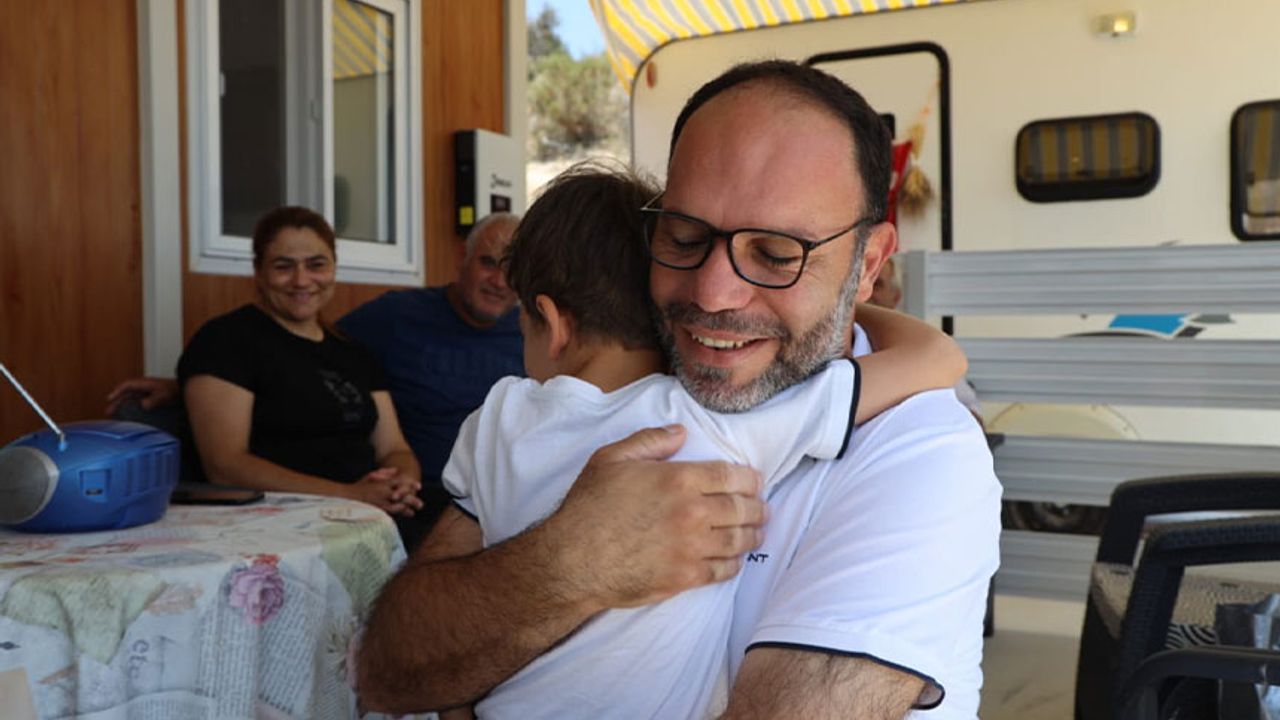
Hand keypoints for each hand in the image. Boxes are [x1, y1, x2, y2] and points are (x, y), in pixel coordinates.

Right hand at [105, 377, 178, 414]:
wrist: (182, 391)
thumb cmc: (173, 390)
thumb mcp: (163, 395)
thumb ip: (153, 400)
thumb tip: (142, 405)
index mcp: (144, 383)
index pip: (127, 385)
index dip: (117, 391)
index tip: (110, 398)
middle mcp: (142, 387)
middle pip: (126, 394)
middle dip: (116, 402)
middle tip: (108, 412)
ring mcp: (145, 393)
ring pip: (130, 399)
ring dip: (122, 406)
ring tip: (114, 415)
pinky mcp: (148, 399)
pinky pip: (136, 403)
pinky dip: (130, 408)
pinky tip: (128, 416)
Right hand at [348, 467, 423, 516]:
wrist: (344, 497)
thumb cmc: (358, 487)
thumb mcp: (370, 477)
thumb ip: (384, 473)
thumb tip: (395, 470)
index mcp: (381, 483)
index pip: (398, 482)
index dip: (410, 484)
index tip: (419, 486)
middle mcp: (381, 493)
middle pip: (401, 496)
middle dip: (412, 500)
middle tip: (421, 504)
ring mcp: (379, 504)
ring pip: (396, 506)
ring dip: (406, 509)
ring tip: (413, 513)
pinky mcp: (375, 512)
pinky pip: (388, 514)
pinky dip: (396, 515)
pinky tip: (402, 517)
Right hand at [546, 425, 766, 609]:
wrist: (573, 560)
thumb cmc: (589, 506)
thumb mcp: (611, 459)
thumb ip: (650, 441)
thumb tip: (681, 432)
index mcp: (679, 479)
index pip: (732, 476)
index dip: (750, 478)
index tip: (755, 481)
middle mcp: (692, 512)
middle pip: (741, 508)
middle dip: (757, 507)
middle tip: (762, 508)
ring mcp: (691, 547)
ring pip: (738, 540)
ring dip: (752, 535)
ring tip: (756, 532)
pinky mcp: (685, 577)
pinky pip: (723, 570)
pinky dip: (734, 564)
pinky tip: (734, 560)